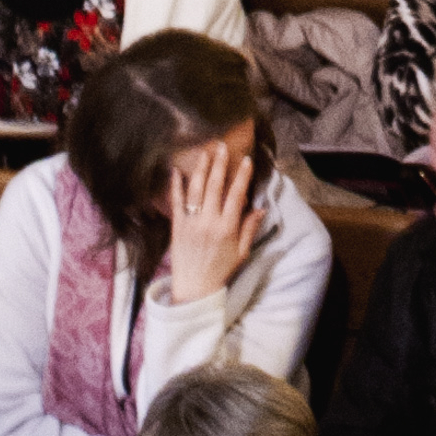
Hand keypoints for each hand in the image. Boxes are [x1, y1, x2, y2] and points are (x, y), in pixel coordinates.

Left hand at [163, 129, 266, 297]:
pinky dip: (175, 185)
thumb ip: (250, 229)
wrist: (194, 289)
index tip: (246, 160)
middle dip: (219, 164)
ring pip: (195, 189)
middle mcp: (208, 222)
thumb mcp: (241, 252)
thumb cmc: (220, 271)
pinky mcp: (176, 226)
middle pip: (214, 186)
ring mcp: (190, 223)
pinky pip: (176, 202)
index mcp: (227, 228)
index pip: (236, 195)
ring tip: (205, 152)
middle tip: (222, 146)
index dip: (242, 176)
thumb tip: (261, 208)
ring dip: (200, 168)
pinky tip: (175, 170)